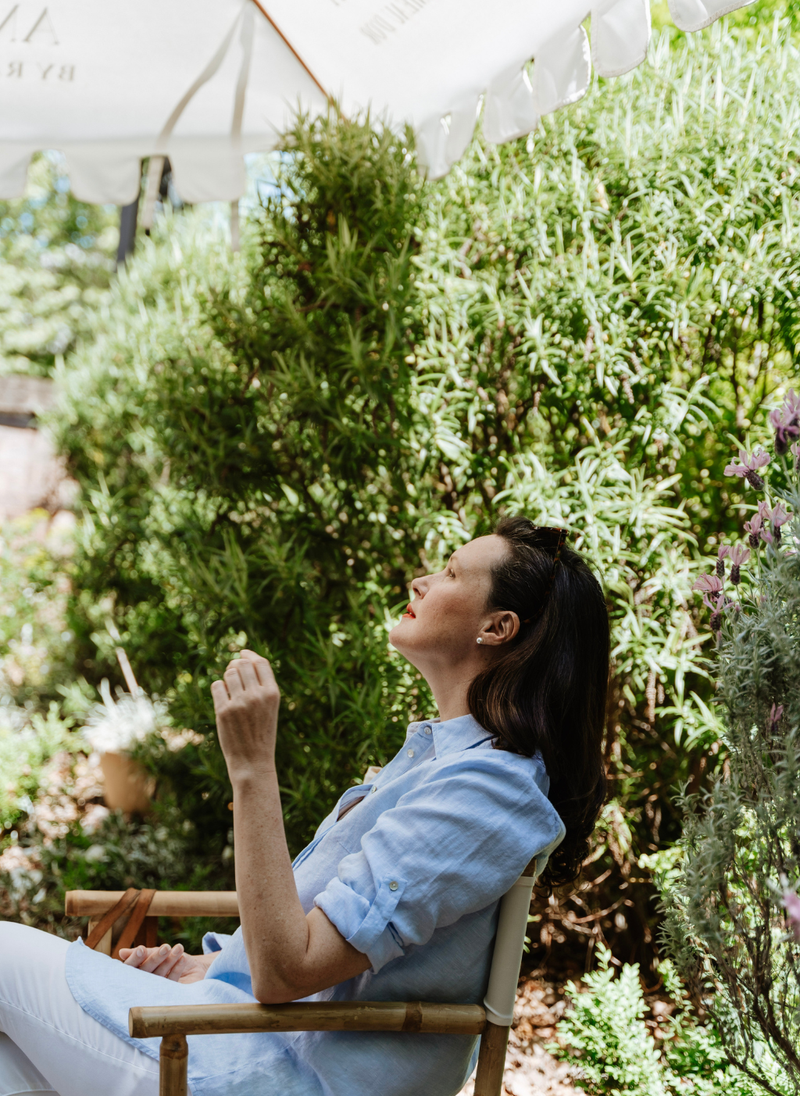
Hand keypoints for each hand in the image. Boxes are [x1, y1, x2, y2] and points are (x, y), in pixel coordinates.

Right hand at [118, 943, 215, 983]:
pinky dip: (177, 969)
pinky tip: (182, 958)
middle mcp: (144, 984)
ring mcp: (156, 991)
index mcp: (136, 973)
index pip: (131, 968)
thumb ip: (141, 953)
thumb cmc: (169, 957)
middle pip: (146, 972)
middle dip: (155, 958)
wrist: (193, 967)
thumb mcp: (155, 952)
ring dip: (169, 961)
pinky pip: (171, 982)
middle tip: (165, 947)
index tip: (141, 949)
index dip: (135, 959)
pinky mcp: (169, 995)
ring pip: (159, 976)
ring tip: (179, 948)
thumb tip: (121, 952)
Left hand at [211, 649, 279, 782]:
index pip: (260, 662)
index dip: (250, 654)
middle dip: (236, 665)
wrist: (253, 761)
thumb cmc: (261, 732)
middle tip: (233, 673)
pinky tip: (223, 697)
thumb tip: (241, 659)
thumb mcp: (270, 707)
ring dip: (227, 677)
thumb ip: (261, 685)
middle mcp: (257, 695)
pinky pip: (217, 686)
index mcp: (273, 693)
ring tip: (230, 689)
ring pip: (228, 673)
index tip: (242, 652)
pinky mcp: (223, 710)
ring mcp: (239, 703)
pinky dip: (218, 688)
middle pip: (242, 664)